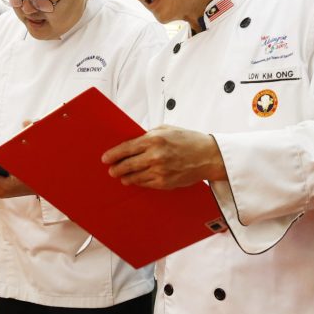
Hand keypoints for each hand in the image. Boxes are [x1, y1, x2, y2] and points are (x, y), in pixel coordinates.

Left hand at [101, 125, 225, 188]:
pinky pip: (145, 184)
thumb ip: (148, 135)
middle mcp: (155, 156)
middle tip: (111, 170)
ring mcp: (160, 171)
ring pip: (134, 177)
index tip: (105, 158)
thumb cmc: (188, 140)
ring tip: (121, 176)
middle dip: (116, 168)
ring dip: (125, 177)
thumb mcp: (167, 129)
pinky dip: (138, 182)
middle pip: (127, 165)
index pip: (126, 148)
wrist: (209, 156)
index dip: (113, 155)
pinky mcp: (165, 183)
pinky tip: (135, 180)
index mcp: (154, 139)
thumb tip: (131, 141)